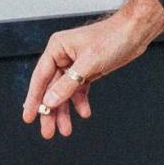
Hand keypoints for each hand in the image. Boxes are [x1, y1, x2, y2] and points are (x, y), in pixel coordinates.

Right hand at [21, 5, 156, 139]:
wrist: (135, 32)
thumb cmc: (113, 37)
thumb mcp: (89, 63)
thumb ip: (68, 84)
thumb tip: (50, 101)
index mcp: (57, 48)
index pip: (40, 78)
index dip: (34, 99)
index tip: (28, 117)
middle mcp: (63, 56)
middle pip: (51, 89)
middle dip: (50, 111)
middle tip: (48, 132)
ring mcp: (75, 65)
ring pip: (64, 93)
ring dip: (65, 111)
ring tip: (65, 130)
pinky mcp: (87, 71)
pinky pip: (78, 90)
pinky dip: (80, 102)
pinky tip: (84, 112)